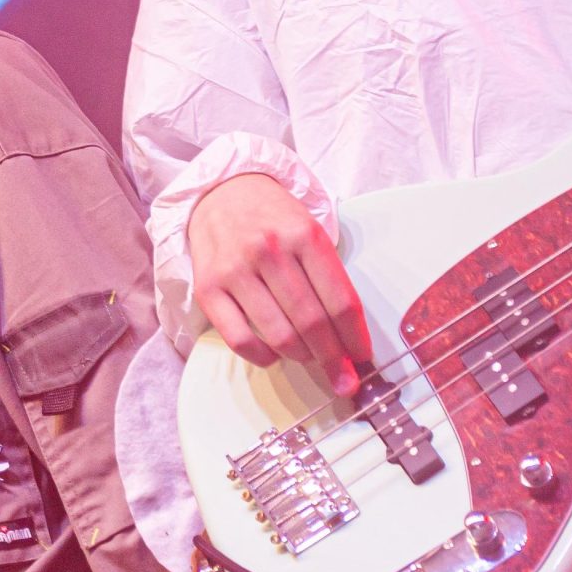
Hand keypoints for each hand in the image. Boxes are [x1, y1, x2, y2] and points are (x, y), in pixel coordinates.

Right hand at [187, 172, 371, 395]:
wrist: (222, 192)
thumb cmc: (273, 218)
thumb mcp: (309, 230)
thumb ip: (328, 275)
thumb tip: (349, 333)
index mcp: (304, 235)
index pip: (339, 299)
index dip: (355, 336)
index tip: (363, 357)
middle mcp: (269, 251)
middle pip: (312, 322)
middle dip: (334, 359)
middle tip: (344, 379)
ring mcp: (236, 270)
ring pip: (279, 334)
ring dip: (302, 356)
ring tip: (311, 358)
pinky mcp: (209, 288)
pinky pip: (240, 339)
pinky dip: (263, 356)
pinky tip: (274, 354)